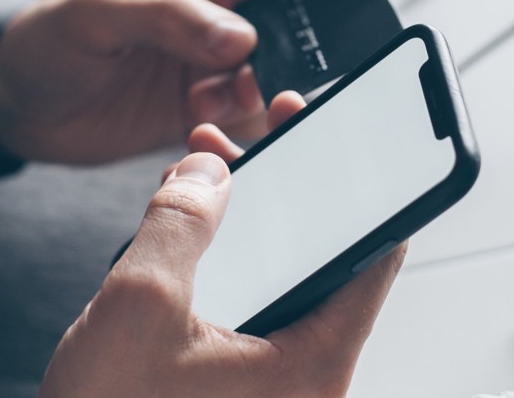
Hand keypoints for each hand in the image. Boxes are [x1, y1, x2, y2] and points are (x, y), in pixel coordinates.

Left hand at [0, 0, 402, 163]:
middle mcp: (222, 6)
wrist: (26, 108)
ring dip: (261, 91)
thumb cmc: (52, 40)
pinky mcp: (212, 106)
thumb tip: (241, 40)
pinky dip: (241, 124)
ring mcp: (220, 59)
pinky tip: (197, 122)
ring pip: (279, 70)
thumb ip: (169, 19)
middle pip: (297, 12)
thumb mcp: (97, 13)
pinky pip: (253, 114)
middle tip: (284, 71)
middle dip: (307, 41)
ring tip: (205, 100)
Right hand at [39, 94, 406, 396]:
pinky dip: (227, 259)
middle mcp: (305, 374)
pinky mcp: (240, 377)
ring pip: (280, 277)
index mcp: (311, 364)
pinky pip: (250, 302)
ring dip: (247, 222)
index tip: (338, 143)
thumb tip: (207, 173)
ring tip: (212, 171)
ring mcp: (272, 378)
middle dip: (286, 191)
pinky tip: (190, 225)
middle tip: (262, 140)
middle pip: (322, 259)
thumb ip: (180, 224)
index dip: (360, 188)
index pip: (373, 257)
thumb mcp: (140, 308)